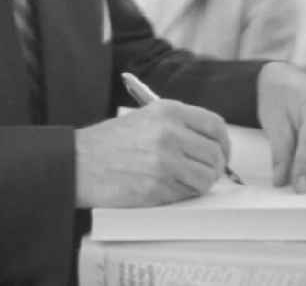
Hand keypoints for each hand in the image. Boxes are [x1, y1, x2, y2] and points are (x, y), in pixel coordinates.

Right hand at [74, 99, 229, 207]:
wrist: (81, 162)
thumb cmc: (111, 141)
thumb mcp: (146, 117)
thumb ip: (178, 125)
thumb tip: (210, 144)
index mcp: (168, 111)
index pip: (215, 126)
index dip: (223, 143)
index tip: (220, 154)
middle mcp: (170, 133)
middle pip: (214, 155)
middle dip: (214, 168)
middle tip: (204, 173)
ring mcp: (164, 161)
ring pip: (205, 178)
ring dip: (200, 184)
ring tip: (185, 182)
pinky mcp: (157, 188)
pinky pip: (186, 195)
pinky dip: (183, 195)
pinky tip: (167, 188)